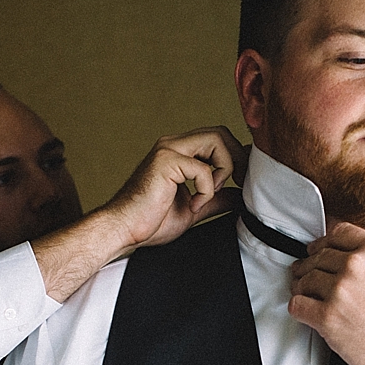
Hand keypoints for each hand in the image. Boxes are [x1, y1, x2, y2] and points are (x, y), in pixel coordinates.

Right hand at [103, 126, 247, 251]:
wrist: (124, 231)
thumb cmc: (150, 222)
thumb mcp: (194, 209)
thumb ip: (217, 199)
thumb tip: (239, 195)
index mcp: (178, 153)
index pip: (217, 138)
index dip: (235, 156)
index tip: (240, 182)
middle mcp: (172, 145)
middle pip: (220, 133)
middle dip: (237, 158)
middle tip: (237, 184)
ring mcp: (168, 150)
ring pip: (216, 140)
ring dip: (224, 168)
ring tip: (211, 193)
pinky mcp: (166, 162)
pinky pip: (204, 169)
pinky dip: (207, 190)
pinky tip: (193, 205)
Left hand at [289, 222, 364, 364]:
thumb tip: (348, 256)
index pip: (337, 233)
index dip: (324, 243)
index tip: (318, 251)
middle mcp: (355, 265)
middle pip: (317, 257)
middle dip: (310, 266)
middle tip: (305, 275)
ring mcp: (340, 291)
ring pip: (304, 280)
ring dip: (302, 287)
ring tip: (305, 294)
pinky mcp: (328, 318)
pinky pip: (298, 306)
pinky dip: (299, 308)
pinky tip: (306, 311)